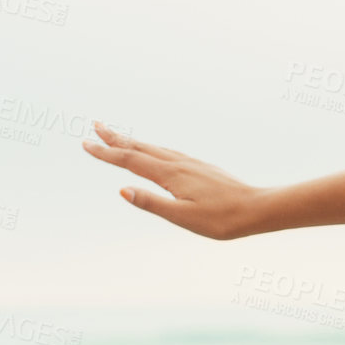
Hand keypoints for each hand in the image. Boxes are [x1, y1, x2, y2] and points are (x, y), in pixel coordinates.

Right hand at [81, 121, 267, 238]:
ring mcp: (192, 163)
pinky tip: (155, 153)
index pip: (131, 160)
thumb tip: (121, 190)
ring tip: (118, 137)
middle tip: (95, 125)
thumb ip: (151, 204)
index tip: (85, 144)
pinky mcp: (201, 168)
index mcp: (171, 174)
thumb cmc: (222, 219)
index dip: (106, 153)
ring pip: (155, 148)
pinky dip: (153, 149)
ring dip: (134, 142)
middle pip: (141, 147)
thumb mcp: (182, 217)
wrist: (258, 209)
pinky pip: (169, 153)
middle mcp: (180, 163)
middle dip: (117, 138)